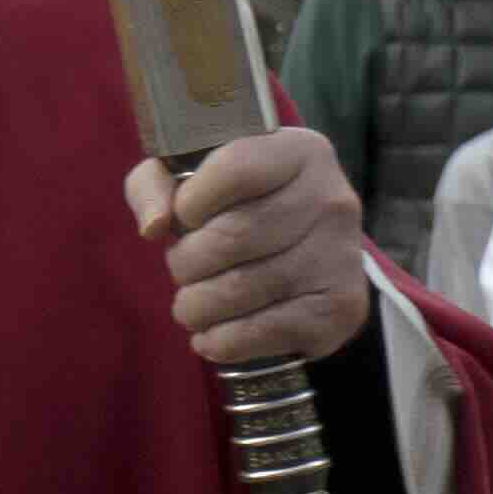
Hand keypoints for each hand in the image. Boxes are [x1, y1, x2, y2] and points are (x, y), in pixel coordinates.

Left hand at [120, 127, 369, 371]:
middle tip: (181, 269)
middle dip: (186, 262)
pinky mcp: (340, 306)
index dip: (190, 202)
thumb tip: (153, 226)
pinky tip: (211, 336)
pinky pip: (263, 331)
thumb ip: (155, 184)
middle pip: (231, 237)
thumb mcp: (193, 179)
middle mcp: (329, 198)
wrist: (307, 261)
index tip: (184, 218)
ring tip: (190, 306)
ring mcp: (339, 254)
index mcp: (298, 152)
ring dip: (196, 306)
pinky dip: (221, 341)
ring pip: (241, 289)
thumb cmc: (238, 210)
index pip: (232, 169)